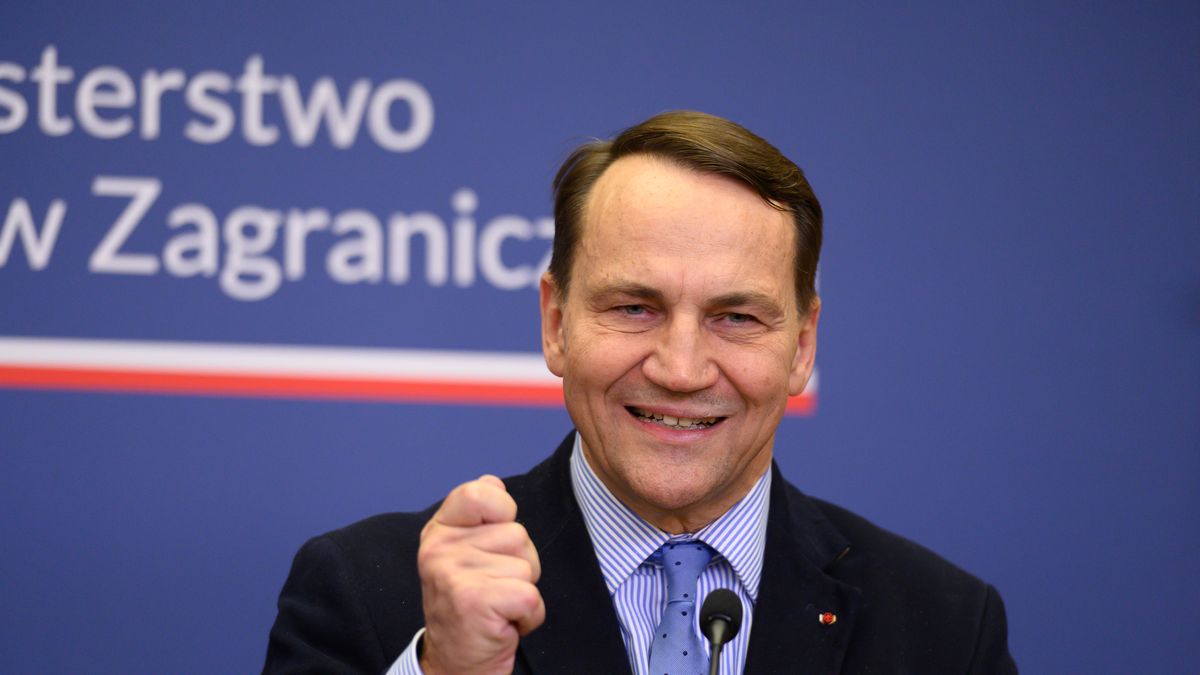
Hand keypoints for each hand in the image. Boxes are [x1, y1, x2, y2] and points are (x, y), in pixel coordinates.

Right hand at [417, 475, 544, 673]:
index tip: (493, 541)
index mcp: (439, 531)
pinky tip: (505, 624)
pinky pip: (530, 595)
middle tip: (494, 588)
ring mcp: (454, 575)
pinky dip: (529, 616)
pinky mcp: (474, 601)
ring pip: (527, 565)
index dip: (503, 511)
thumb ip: (479, 515)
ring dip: (524, 591)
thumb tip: (493, 481)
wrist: (456, 663)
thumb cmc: (471, 605)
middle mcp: (440, 549)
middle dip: (520, 564)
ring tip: (498, 606)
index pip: (481, 492)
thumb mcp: (465, 553)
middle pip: (517, 533)